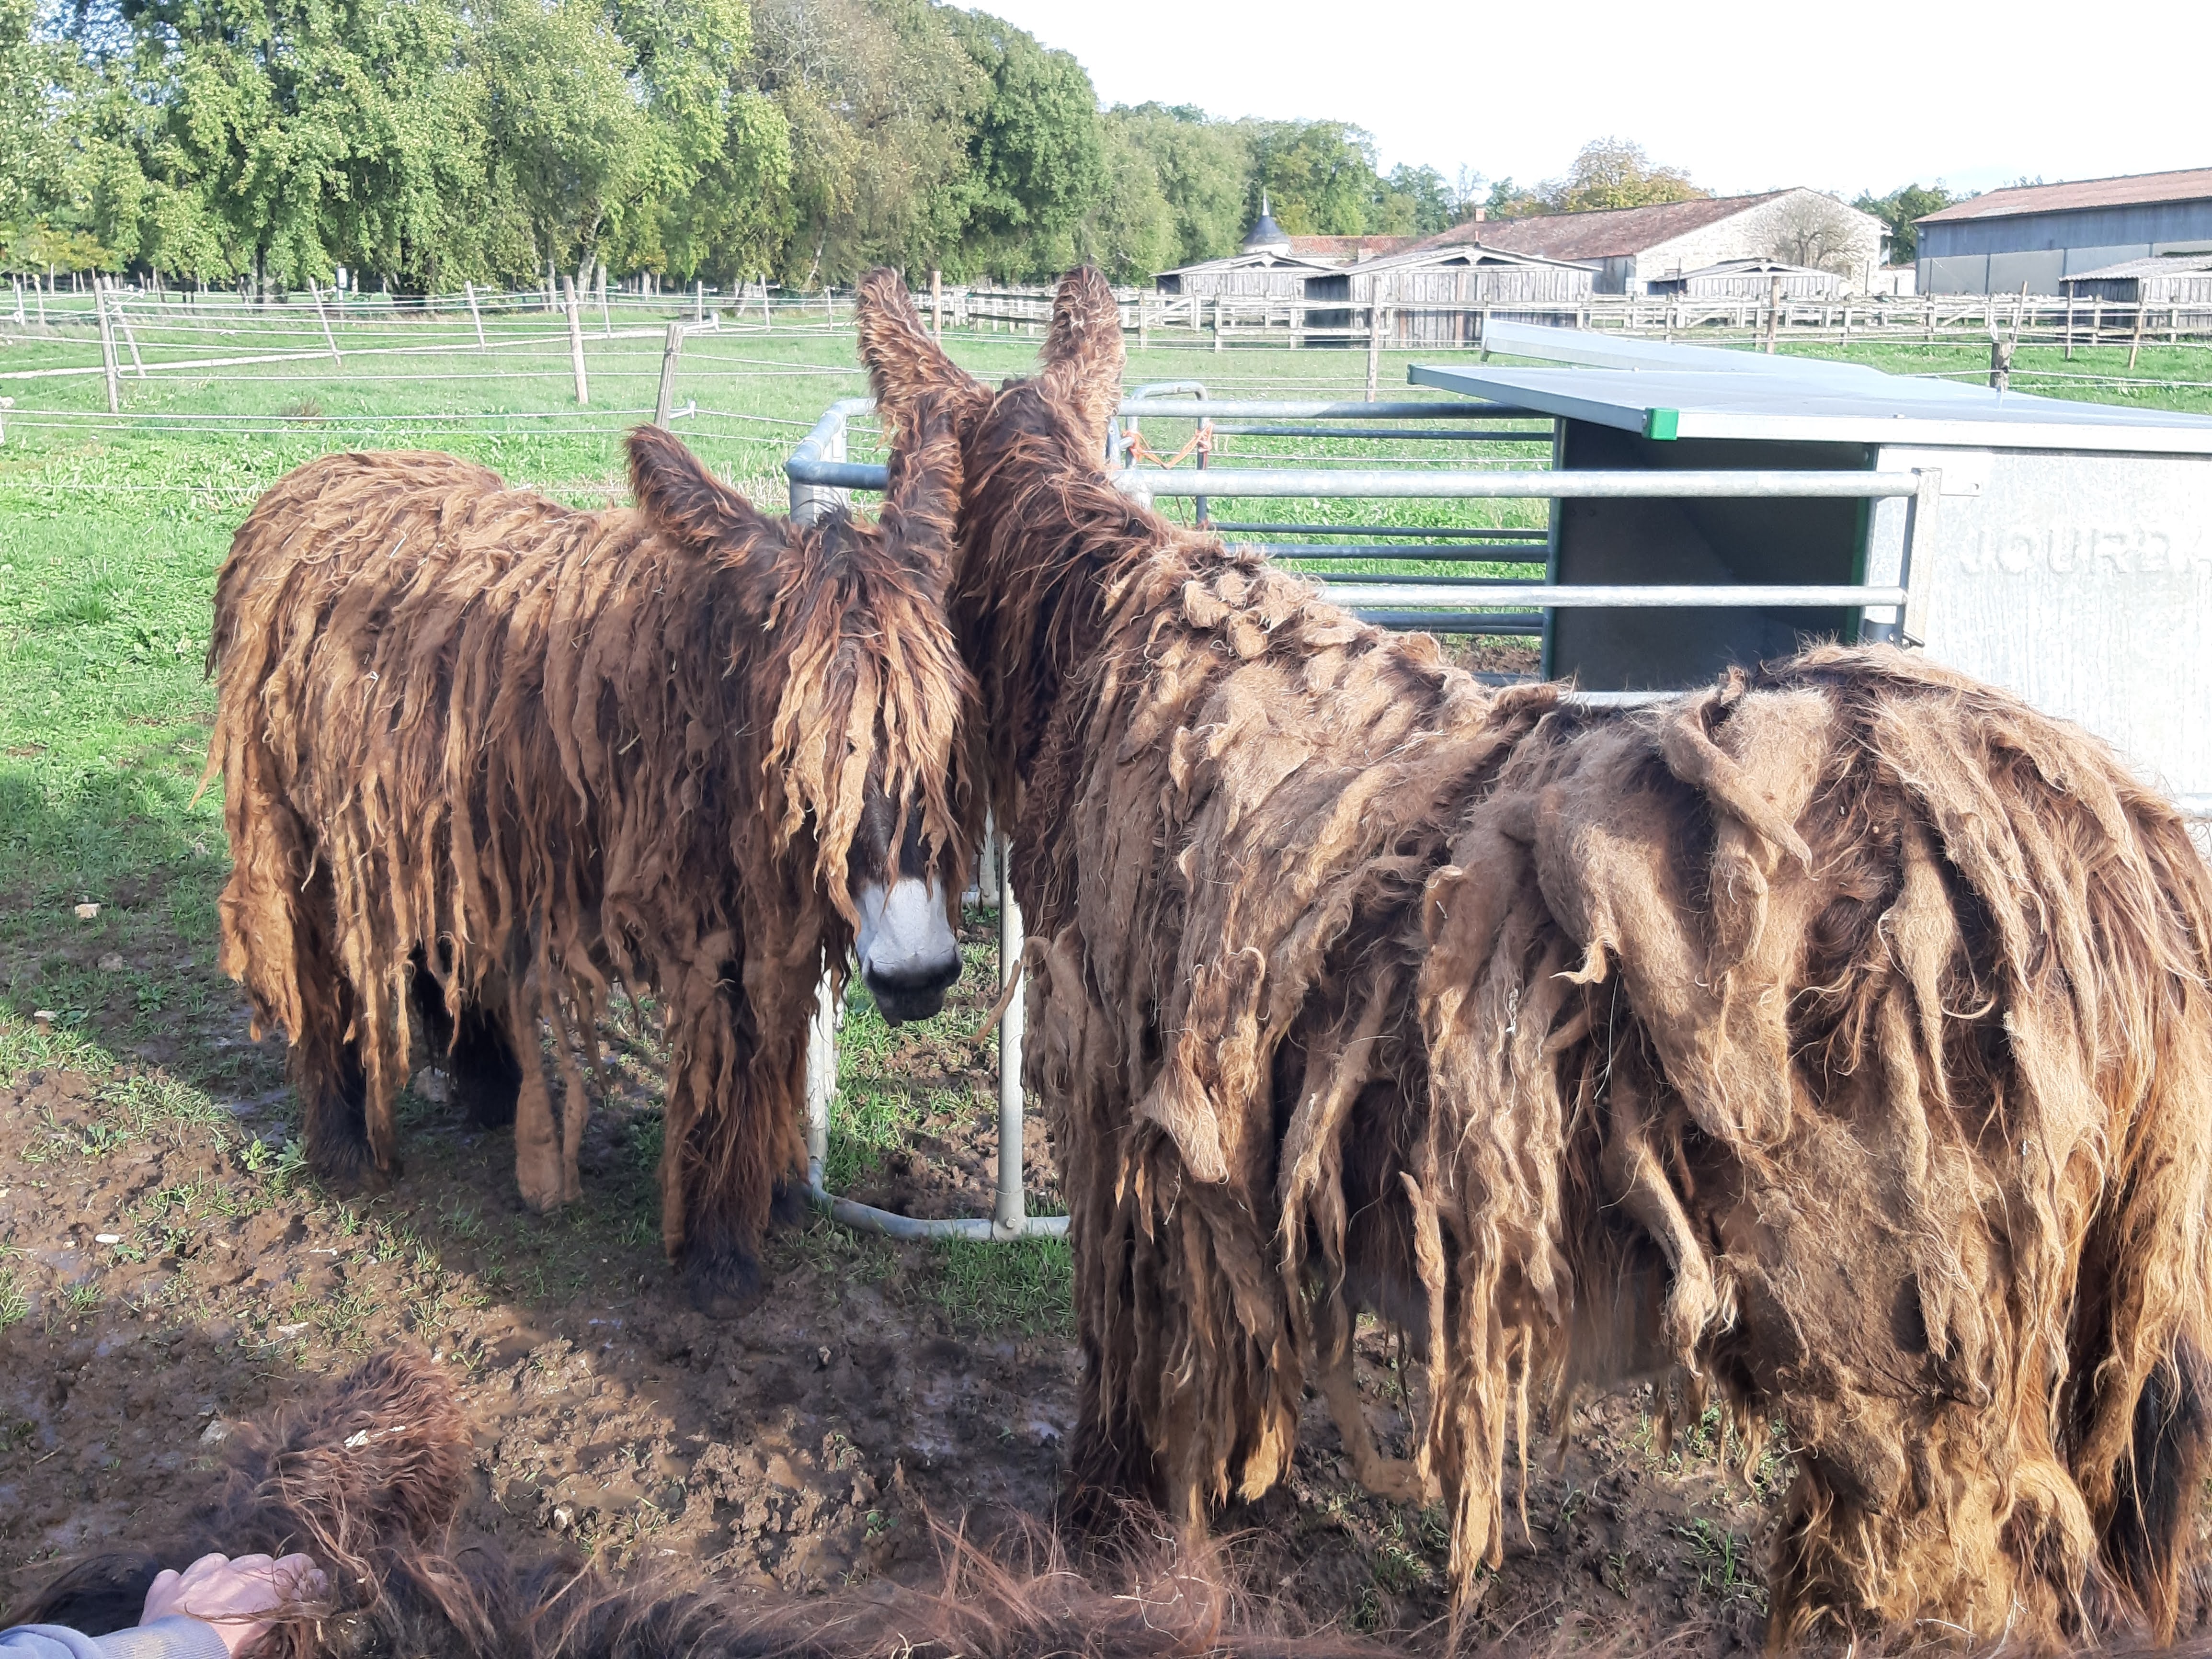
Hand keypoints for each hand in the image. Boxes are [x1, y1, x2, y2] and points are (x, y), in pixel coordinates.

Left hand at [140, 1552, 327, 1658]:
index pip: (297, 1565)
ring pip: (218, 1562)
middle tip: (259, 1601)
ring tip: (218, 1597)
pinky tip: (180, 1598)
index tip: (309, 1585)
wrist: (175, 1656)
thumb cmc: (223, 1653)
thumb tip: (292, 1608)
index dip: (305, 1575)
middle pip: (259, 1562)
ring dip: (222, 1576)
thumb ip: (279, 1619)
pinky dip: (180, 1585)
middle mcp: (234, 1572)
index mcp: (263, 1586)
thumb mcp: (260, 1641)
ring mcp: (198, 1575)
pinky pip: (175, 1576)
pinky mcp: (167, 1586)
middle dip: (263, 1578)